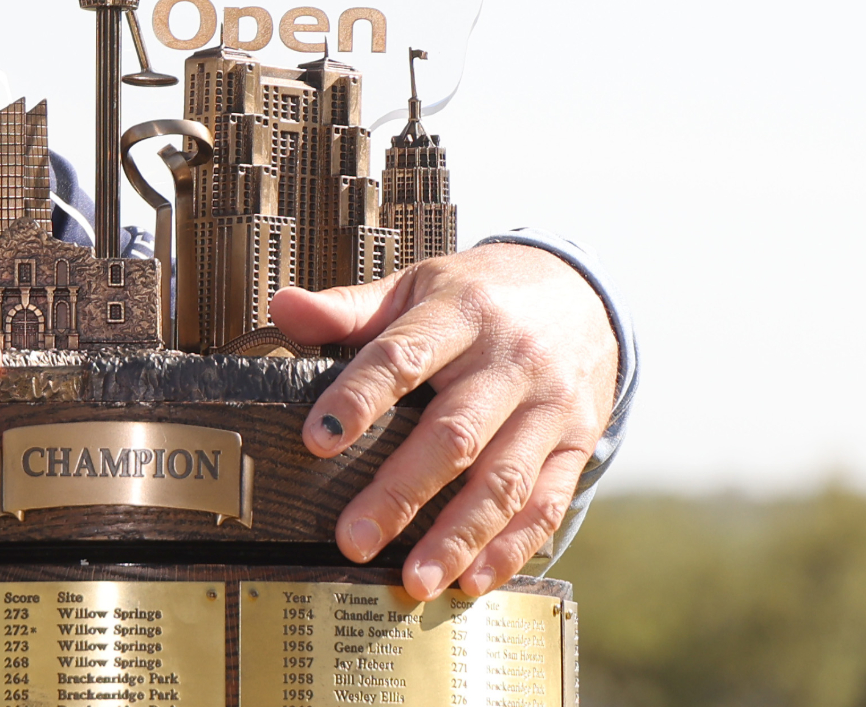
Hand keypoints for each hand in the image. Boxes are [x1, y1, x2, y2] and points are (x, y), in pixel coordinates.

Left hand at [270, 243, 617, 599]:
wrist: (582, 295)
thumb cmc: (481, 295)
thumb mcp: (417, 285)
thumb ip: (349, 307)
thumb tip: (283, 307)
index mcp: (462, 313)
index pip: (402, 356)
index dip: (358, 398)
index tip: (316, 440)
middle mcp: (511, 362)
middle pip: (454, 434)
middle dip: (401, 492)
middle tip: (354, 538)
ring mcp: (549, 408)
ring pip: (503, 480)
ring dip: (458, 537)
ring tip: (414, 581)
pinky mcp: (577, 445)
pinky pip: (546, 504)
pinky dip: (509, 549)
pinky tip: (471, 580)